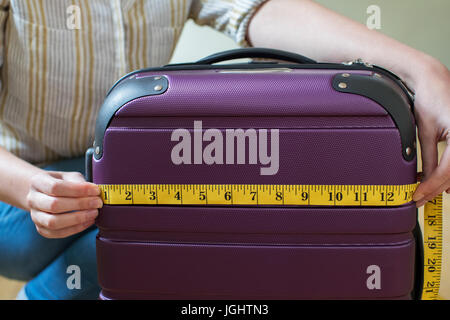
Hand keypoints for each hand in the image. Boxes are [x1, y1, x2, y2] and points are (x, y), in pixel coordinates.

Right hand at [26, 170, 101, 237]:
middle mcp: (32, 199)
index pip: (56, 187)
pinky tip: (88, 221)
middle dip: (80, 204)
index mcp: (38, 182)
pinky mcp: (41, 228)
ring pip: (53, 222)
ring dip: (77, 219)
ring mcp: (35, 216)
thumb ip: (79, 182)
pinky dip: (75, 229)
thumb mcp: (69, 176)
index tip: (95, 190)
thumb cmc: (61, 183)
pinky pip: (57, 233)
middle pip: (54, 205)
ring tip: (94, 213)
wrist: (45, 193)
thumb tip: (94, 192)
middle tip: (97, 203)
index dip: (78, 190)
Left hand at [412, 59, 449, 206]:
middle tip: (419, 199)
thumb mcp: (426, 132)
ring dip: (444, 182)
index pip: (449, 169)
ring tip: (425, 191)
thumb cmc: (430, 100)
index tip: (417, 196)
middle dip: (436, 188)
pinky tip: (440, 182)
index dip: (432, 186)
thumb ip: (429, 158)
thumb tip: (424, 181)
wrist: (434, 80)